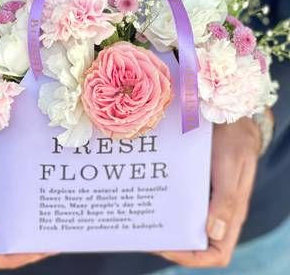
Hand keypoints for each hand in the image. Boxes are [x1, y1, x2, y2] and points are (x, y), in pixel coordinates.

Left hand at [157, 116, 261, 267]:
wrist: (230, 117)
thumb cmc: (233, 140)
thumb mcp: (230, 166)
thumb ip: (226, 199)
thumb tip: (213, 233)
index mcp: (230, 212)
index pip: (216, 252)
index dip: (191, 257)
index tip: (166, 248)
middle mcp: (217, 209)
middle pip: (195, 239)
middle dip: (170, 241)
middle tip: (143, 232)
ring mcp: (205, 196)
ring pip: (185, 220)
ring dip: (165, 221)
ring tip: (140, 214)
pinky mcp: (196, 183)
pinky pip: (181, 199)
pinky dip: (165, 200)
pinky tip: (148, 192)